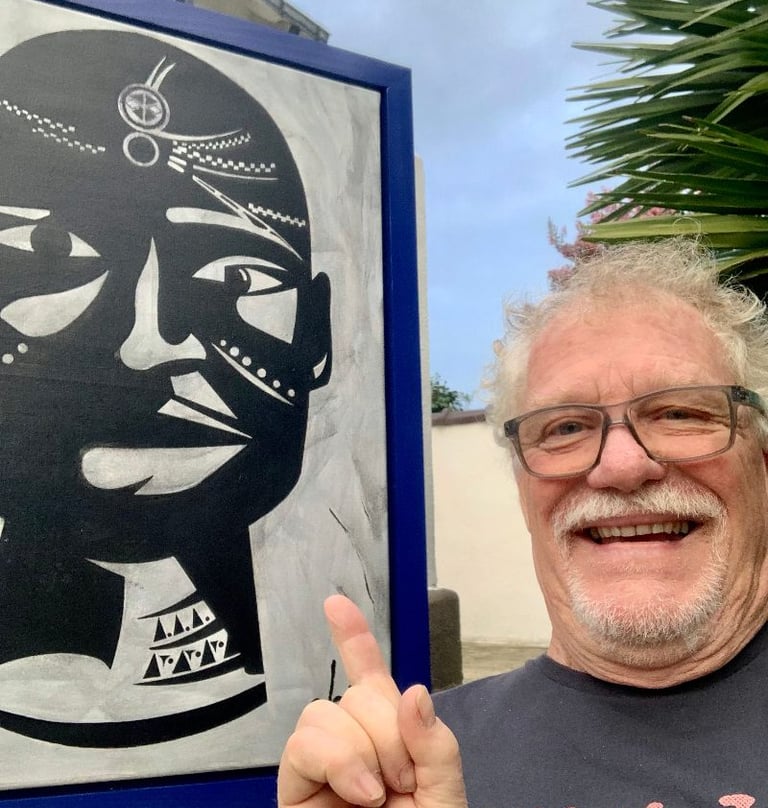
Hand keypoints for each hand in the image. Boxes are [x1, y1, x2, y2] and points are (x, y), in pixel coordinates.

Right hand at [277, 594, 466, 807]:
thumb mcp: (443, 792)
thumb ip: (436, 746)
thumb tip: (414, 692)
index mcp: (388, 739)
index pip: (370, 679)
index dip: (354, 639)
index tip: (336, 604)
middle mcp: (349, 744)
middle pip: (356, 694)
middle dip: (387, 733)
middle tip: (404, 781)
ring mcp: (320, 765)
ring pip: (323, 712)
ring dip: (360, 750)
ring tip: (378, 794)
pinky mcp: (295, 786)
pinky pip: (301, 745)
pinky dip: (339, 762)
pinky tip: (361, 793)